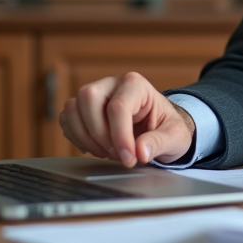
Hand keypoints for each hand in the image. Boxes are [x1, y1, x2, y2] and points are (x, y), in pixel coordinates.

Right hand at [58, 72, 194, 167]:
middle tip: (118, 154)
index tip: (128, 159)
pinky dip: (76, 138)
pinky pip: (66, 120)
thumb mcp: (175, 136)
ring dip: (86, 138)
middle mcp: (111, 84)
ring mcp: (94, 94)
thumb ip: (159, 142)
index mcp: (136, 84)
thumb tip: (140, 151)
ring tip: (108, 152)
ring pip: (72, 109)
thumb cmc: (167, 127)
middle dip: (100, 134)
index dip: (120, 136)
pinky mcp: (82, 108)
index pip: (118, 106)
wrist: (159, 128)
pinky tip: (96, 148)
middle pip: (88, 99)